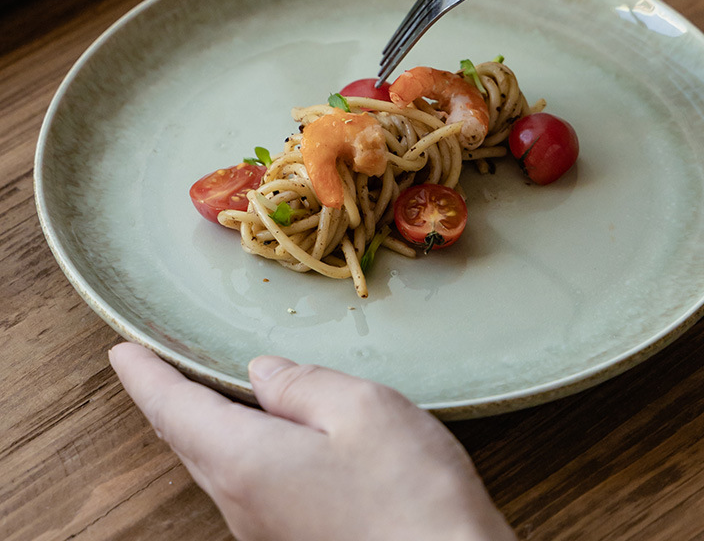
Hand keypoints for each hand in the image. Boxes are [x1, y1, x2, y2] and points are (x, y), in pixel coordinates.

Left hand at [109, 342, 516, 540]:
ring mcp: (267, 531)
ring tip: (206, 391)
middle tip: (156, 366)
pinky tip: (268, 434)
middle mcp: (243, 504)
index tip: (122, 352)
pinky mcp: (296, 540)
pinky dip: (240, 447)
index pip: (176, 409)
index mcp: (247, 462)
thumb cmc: (410, 493)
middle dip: (168, 400)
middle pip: (189, 441)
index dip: (147, 376)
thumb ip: (304, 384)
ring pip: (218, 465)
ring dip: (204, 424)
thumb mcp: (362, 409)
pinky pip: (250, 484)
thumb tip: (262, 373)